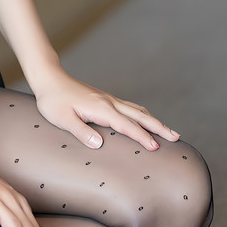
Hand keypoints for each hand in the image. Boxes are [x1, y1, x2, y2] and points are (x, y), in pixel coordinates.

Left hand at [31, 66, 178, 152]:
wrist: (49, 79)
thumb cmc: (53, 101)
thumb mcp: (62, 119)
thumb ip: (81, 131)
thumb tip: (100, 144)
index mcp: (101, 108)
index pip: (127, 125)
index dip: (142, 137)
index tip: (156, 147)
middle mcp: (109, 102)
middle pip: (140, 115)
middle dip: (159, 127)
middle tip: (176, 138)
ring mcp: (108, 99)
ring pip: (137, 110)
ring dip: (154, 120)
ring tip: (169, 131)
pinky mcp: (105, 99)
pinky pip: (130, 108)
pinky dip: (143, 115)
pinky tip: (146, 119)